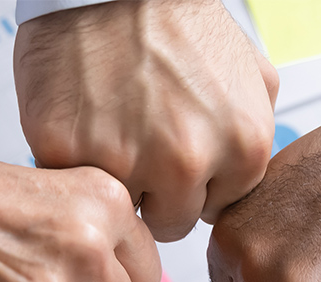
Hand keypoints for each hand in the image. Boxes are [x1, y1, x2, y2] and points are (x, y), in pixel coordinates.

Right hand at [15, 0, 277, 241]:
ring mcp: (124, 160)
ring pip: (121, 212)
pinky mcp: (66, 151)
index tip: (175, 156)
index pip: (215, 210)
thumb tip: (242, 179)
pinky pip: (70, 184)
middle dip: (156, 191)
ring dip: (115, 181)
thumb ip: (255, 133)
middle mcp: (188, 160)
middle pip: (171, 222)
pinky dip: (72, 162)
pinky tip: (82, 123)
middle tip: (140, 142)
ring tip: (111, 131)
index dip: (193, 185)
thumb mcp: (250, 72)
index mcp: (242, 148)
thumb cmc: (174, 19)